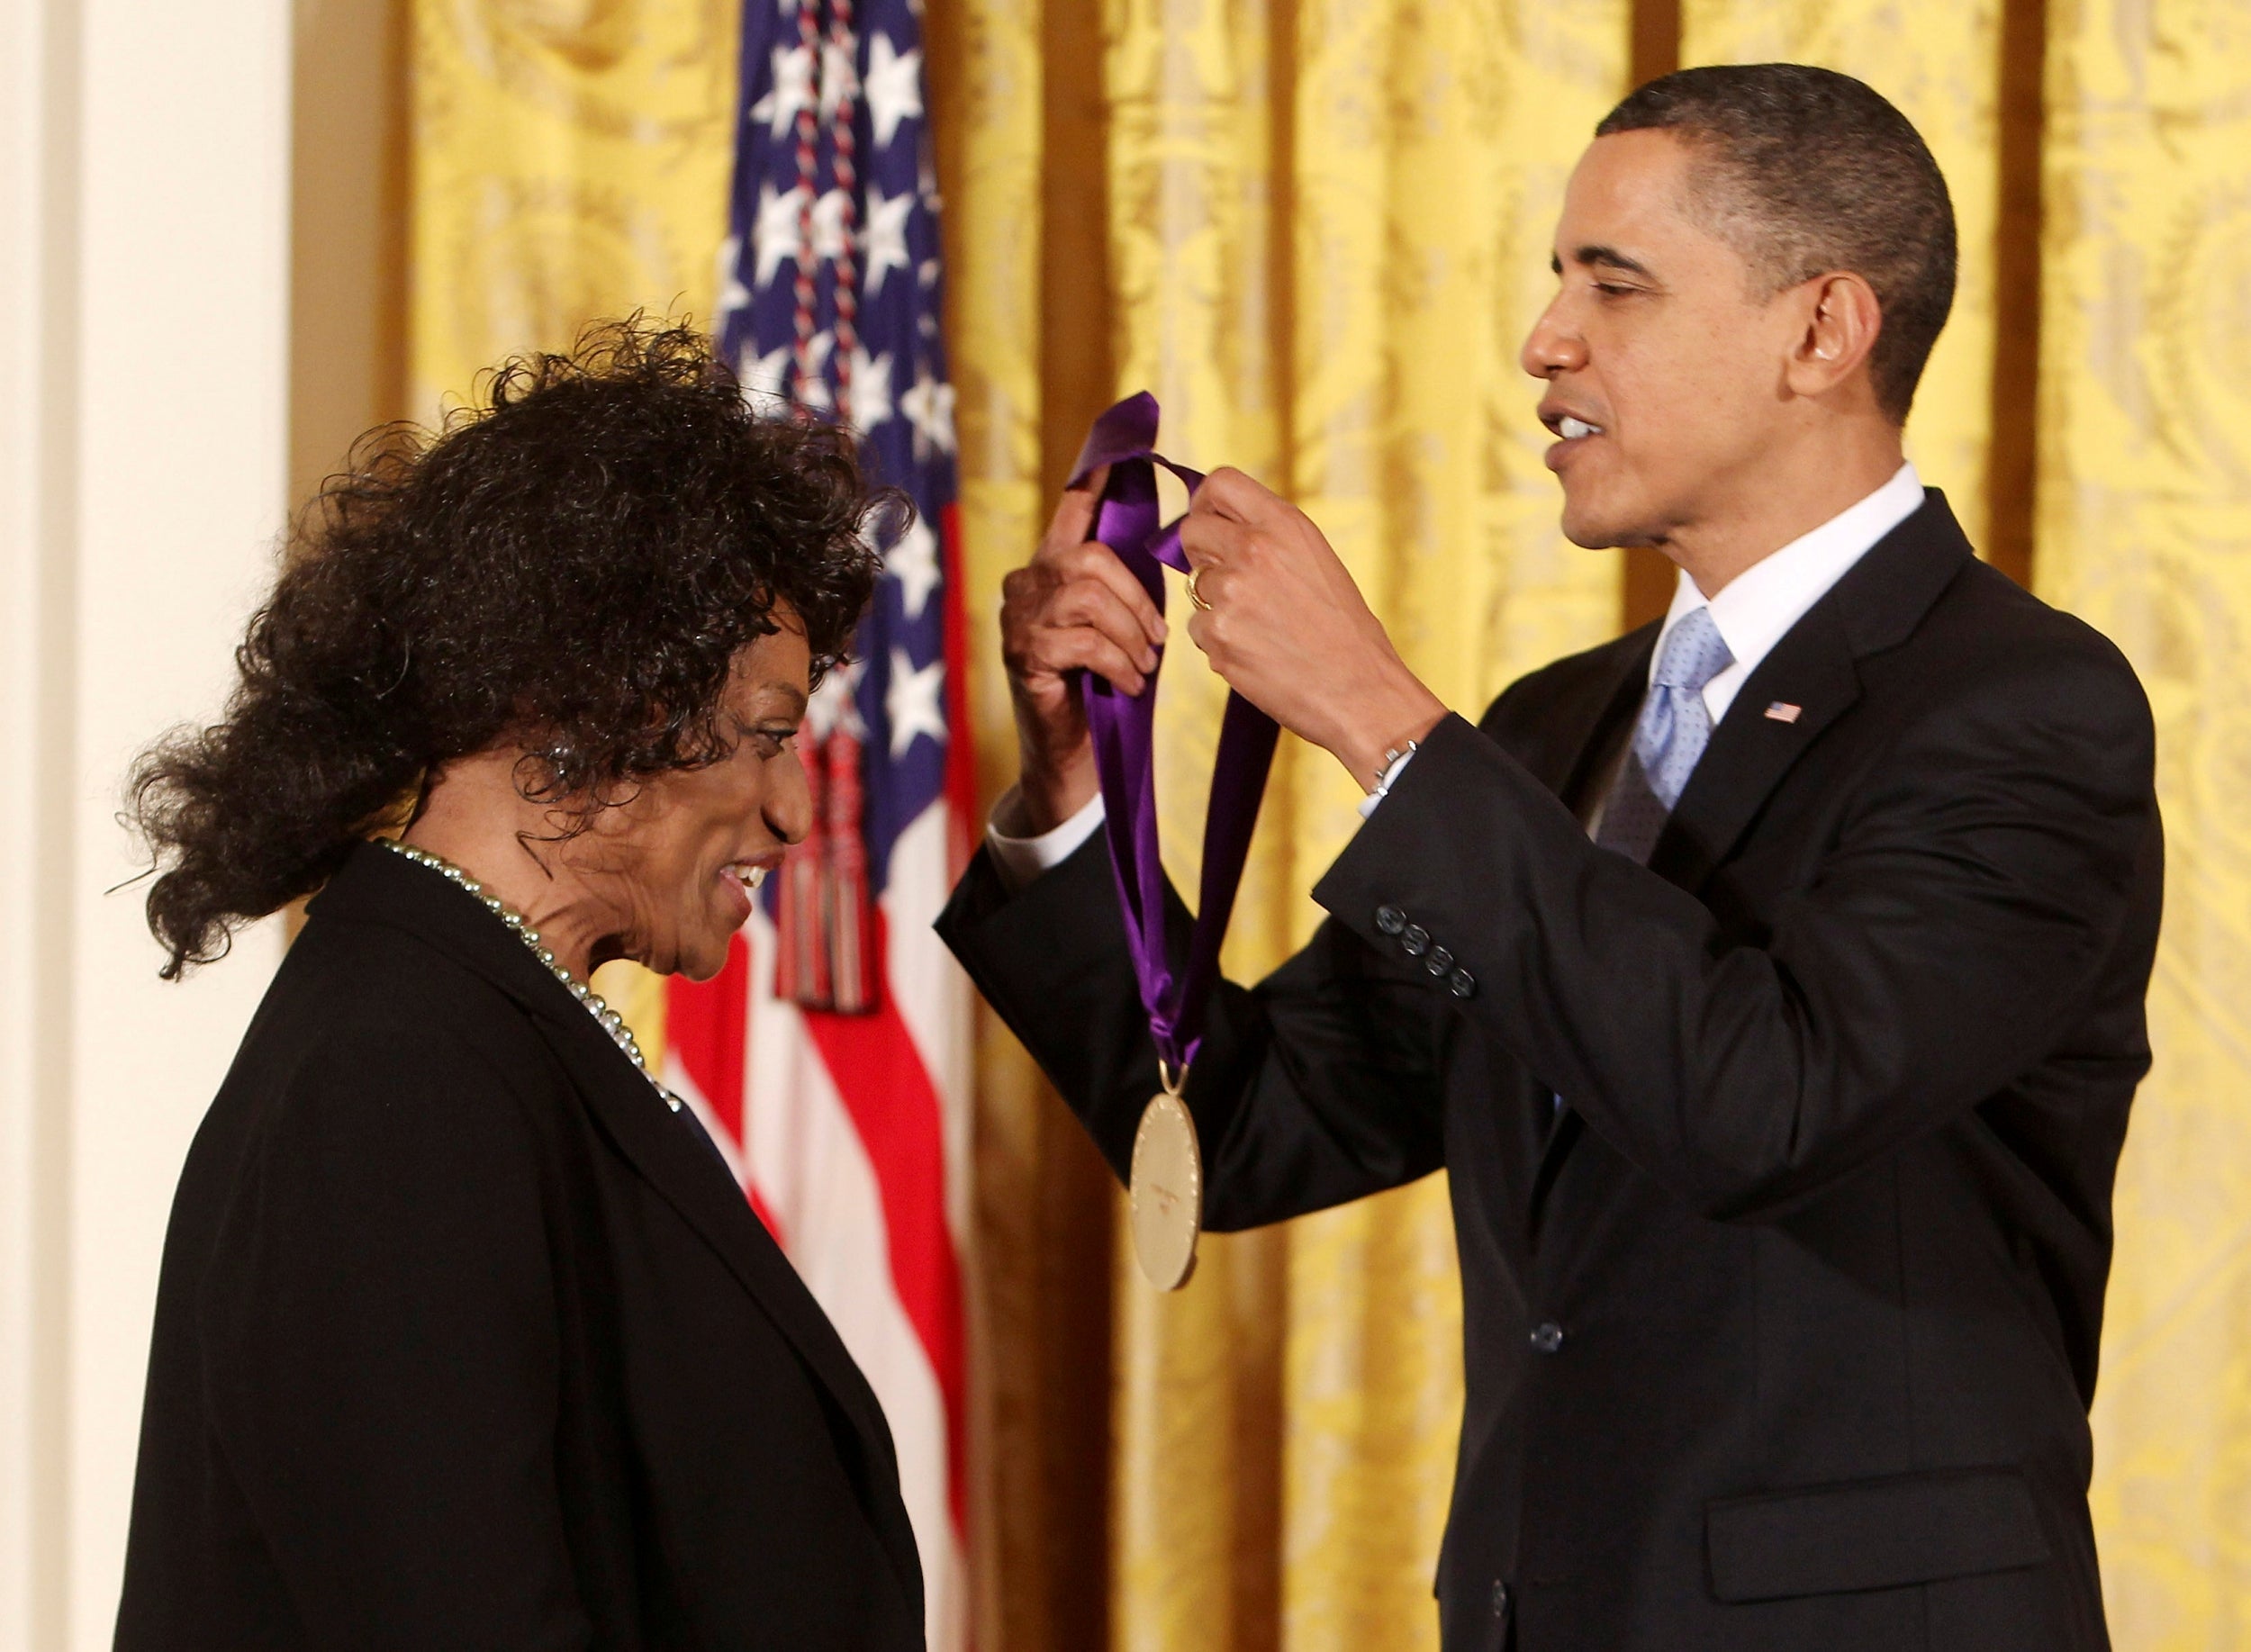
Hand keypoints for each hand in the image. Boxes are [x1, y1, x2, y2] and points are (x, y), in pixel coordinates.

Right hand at [998, 467, 1167, 831]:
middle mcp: (1026, 585)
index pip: (1070, 513)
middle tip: (1159, 640)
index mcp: (1051, 568)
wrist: (1072, 753)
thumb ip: (1128, 589)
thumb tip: (1171, 548)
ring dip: (1130, 635)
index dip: (1092, 483)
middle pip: (1088, 559)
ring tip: (1144, 667)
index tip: (1116, 454)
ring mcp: (1019, 619)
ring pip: (1087, 598)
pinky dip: (1118, 663)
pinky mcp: (1024, 654)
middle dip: (1136, 599)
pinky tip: (1130, 684)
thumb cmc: (1102, 687)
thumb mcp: (1121, 629)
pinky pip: (1082, 641)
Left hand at [1179, 468, 1445, 787]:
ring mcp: (1231, 592)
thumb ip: (1269, 538)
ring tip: (1261, 626)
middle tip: (1228, 578)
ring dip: (1216, 604)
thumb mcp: (1315, 559)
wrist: (1360, 688)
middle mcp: (1253, 550)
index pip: (1219, 483)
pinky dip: (1220, 641)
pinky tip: (1257, 652)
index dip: (1205, 503)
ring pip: (1195, 587)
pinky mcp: (1218, 635)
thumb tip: (1219, 530)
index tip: (1209, 521)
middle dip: (1201, 552)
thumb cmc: (1344, 629)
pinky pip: (1199, 628)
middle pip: (1191, 530)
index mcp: (1283, 524)